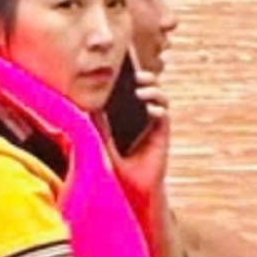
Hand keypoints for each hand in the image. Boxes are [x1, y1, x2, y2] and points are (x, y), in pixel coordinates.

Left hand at [112, 75, 172, 201]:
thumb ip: (100, 125)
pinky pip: (164, 116)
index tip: (122, 66)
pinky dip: (159, 110)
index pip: (128, 90)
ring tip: (142, 90)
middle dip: (145, 78)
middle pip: (147, 89)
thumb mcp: (103, 143)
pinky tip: (151, 110)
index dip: (128, 77)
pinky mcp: (162, 134)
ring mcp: (153, 124)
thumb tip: (92, 105)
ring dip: (153, 91)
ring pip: (159, 99)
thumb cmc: (115, 167)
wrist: (131, 190)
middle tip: (136, 75)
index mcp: (126, 115)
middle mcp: (141, 116)